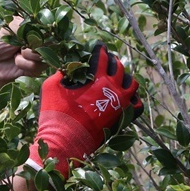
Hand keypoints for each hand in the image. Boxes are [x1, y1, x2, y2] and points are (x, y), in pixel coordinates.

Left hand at [0, 19, 45, 97]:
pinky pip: (38, 65)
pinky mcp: (39, 67)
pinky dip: (24, 64)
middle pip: (49, 40)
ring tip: (17, 53)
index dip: (37, 30)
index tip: (24, 34)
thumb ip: (21, 26)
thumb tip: (37, 32)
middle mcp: (41, 39)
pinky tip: (17, 61)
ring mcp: (41, 53)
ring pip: (44, 53)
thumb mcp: (6, 29)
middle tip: (19, 45)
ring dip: (27, 54)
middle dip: (32, 43)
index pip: (46, 25)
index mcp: (33, 26)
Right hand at [28, 44, 142, 177]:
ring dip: (125, 77)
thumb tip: (66, 67)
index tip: (98, 47)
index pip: (102, 56)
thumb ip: (61, 73)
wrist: (64, 143)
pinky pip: (137, 105)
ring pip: (132, 83)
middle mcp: (112, 89)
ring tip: (117, 77)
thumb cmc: (55, 114)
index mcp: (96, 79)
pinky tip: (126, 97)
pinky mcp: (123, 119)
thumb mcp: (51, 87)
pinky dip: (134, 99)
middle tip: (106, 61)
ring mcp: (120, 104)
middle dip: (112, 61)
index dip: (99, 49)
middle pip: (119, 66)